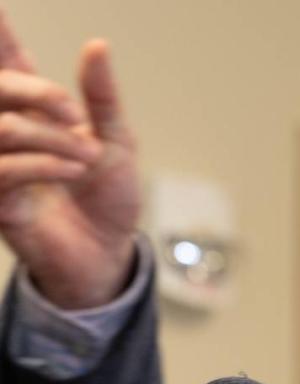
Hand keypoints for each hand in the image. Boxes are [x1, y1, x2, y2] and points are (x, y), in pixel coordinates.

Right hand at [0, 10, 139, 308]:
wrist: (110, 251)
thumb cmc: (109, 197)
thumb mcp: (116, 141)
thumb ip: (102, 96)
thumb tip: (98, 46)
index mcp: (34, 110)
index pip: (6, 60)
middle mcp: (8, 132)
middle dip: (38, 92)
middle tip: (77, 116)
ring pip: (1, 127)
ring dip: (53, 138)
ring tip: (88, 157)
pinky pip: (5, 169)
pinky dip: (45, 164)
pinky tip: (74, 171)